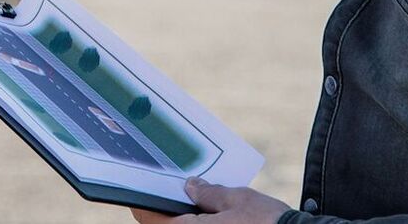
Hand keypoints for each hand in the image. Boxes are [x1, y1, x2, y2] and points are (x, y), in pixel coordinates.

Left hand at [130, 177, 292, 222]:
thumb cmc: (267, 222)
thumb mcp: (237, 199)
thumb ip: (209, 193)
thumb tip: (191, 187)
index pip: (150, 219)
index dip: (143, 204)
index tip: (139, 191)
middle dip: (169, 209)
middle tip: (173, 190)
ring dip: (186, 217)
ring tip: (195, 197)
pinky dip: (202, 222)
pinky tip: (212, 212)